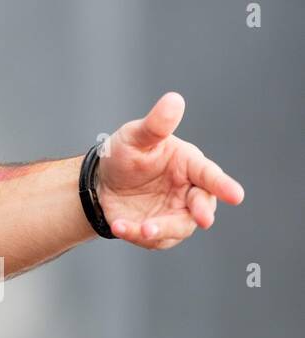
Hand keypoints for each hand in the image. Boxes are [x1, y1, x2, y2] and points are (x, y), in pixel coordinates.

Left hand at [96, 91, 245, 249]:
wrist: (101, 182)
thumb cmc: (125, 154)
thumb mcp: (135, 137)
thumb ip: (156, 124)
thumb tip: (174, 99)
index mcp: (188, 165)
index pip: (209, 174)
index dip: (223, 185)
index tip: (236, 195)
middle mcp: (187, 191)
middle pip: (201, 205)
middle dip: (200, 212)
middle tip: (201, 219)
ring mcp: (175, 213)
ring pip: (178, 227)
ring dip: (161, 229)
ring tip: (141, 228)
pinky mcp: (159, 231)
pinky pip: (154, 238)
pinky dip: (137, 234)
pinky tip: (119, 225)